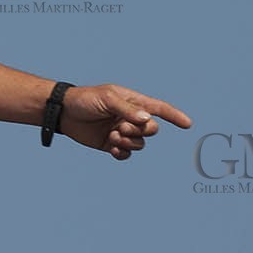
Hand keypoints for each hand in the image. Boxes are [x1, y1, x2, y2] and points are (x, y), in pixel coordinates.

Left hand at [60, 84, 191, 159]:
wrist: (65, 112)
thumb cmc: (86, 100)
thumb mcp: (108, 99)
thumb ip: (128, 110)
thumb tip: (148, 120)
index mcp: (133, 102)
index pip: (159, 109)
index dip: (174, 116)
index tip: (187, 124)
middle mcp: (130, 118)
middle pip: (151, 130)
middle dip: (140, 131)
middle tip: (121, 128)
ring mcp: (122, 131)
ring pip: (139, 144)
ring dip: (128, 142)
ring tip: (112, 136)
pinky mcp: (111, 144)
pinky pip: (126, 154)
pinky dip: (122, 153)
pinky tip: (112, 149)